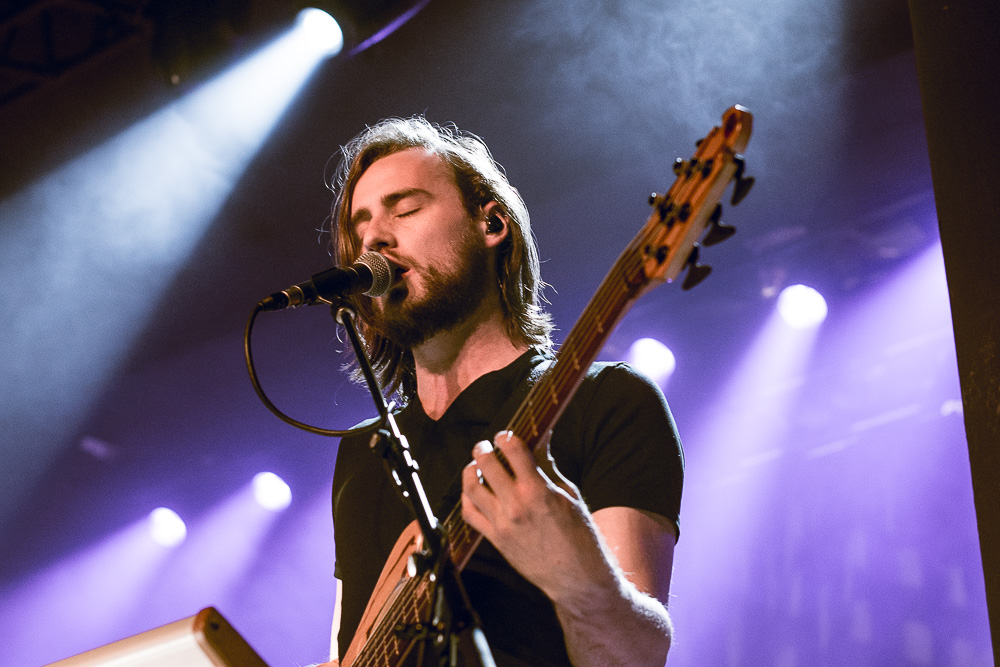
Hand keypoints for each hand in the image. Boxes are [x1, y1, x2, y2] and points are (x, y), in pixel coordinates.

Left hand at [460, 431, 616, 606]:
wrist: (577, 577)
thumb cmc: (580, 535)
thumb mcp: (569, 494)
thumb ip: (548, 466)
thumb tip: (542, 439)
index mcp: (538, 490)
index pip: (513, 450)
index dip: (506, 437)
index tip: (505, 435)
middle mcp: (516, 505)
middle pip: (487, 464)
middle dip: (484, 448)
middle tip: (486, 446)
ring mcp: (503, 523)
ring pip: (472, 488)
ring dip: (471, 471)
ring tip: (476, 465)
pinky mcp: (496, 539)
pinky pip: (470, 514)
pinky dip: (467, 498)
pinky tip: (473, 491)